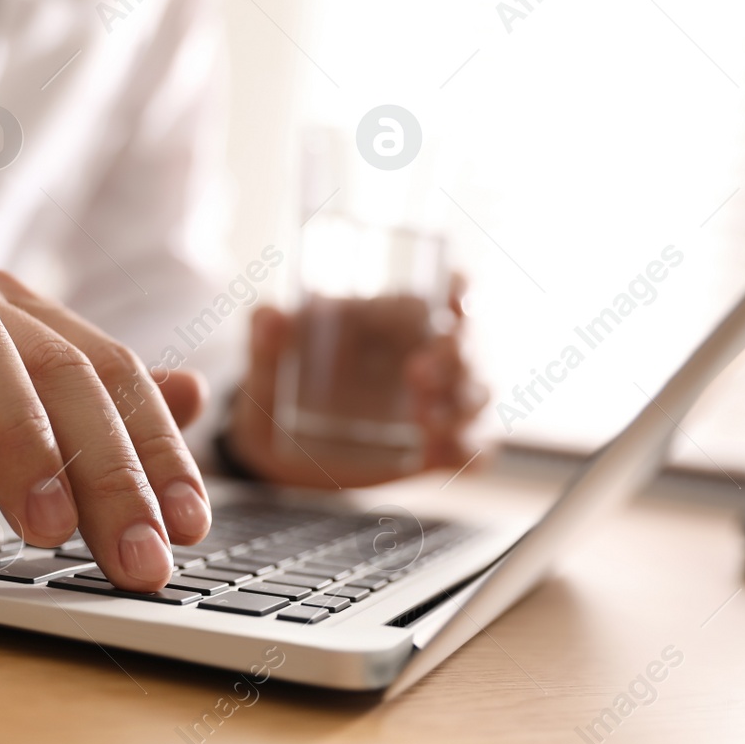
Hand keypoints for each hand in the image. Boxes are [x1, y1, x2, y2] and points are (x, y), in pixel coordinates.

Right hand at [0, 257, 211, 590]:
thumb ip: (78, 401)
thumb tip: (188, 393)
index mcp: (6, 311)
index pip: (103, 371)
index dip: (153, 447)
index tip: (188, 529)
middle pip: (50, 363)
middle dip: (106, 461)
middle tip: (137, 552)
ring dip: (12, 436)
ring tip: (45, 525)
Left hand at [224, 276, 486, 488]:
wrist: (279, 442)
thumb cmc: (283, 378)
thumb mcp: (269, 357)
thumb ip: (266, 335)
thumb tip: (270, 316)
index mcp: (398, 314)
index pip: (451, 288)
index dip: (463, 290)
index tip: (455, 301)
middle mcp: (429, 354)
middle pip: (469, 346)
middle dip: (455, 359)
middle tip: (418, 376)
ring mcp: (437, 402)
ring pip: (478, 397)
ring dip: (460, 406)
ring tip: (423, 422)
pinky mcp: (437, 447)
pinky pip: (473, 450)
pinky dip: (465, 452)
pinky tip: (433, 455)